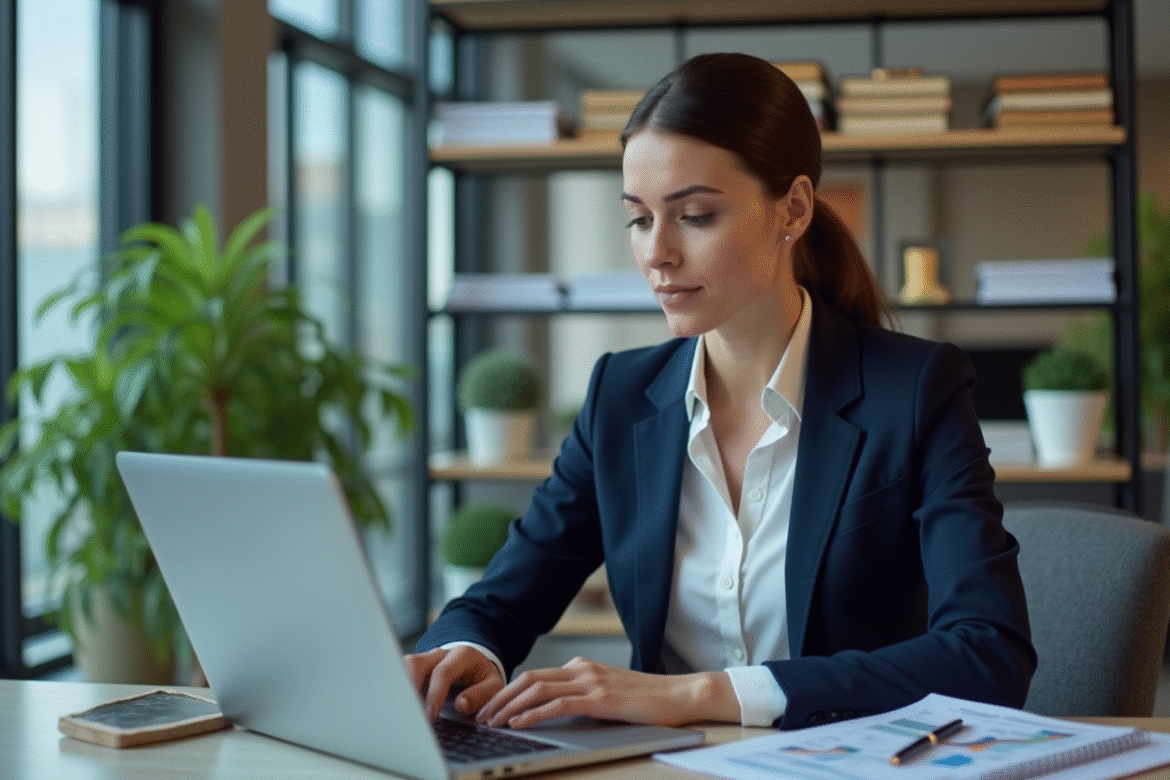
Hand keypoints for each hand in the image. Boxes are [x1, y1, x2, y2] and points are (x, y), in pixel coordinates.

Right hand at [405, 646, 505, 720]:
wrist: (478, 665)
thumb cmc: (484, 677)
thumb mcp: (494, 685)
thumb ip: (481, 694)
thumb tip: (461, 704)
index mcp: (462, 655)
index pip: (443, 672)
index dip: (435, 695)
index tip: (431, 716)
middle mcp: (440, 653)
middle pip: (416, 663)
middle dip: (410, 687)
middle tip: (411, 714)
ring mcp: (426, 659)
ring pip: (404, 666)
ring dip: (401, 688)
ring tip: (402, 711)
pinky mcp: (417, 669)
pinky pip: (401, 674)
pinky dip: (400, 689)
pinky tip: (401, 707)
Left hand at [475, 656, 738, 728]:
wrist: (679, 695)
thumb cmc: (646, 700)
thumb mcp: (608, 693)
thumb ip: (583, 695)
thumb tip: (555, 710)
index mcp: (582, 666)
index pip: (535, 676)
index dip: (508, 691)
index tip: (490, 707)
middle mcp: (582, 669)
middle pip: (529, 679)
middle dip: (500, 697)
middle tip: (480, 715)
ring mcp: (590, 682)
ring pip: (537, 689)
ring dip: (509, 706)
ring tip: (492, 722)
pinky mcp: (600, 699)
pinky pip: (557, 705)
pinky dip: (533, 713)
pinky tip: (519, 723)